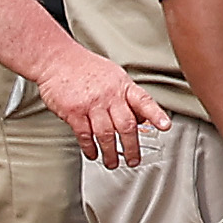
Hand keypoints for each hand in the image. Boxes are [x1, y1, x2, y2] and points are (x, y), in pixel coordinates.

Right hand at [36, 45, 168, 169]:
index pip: (144, 101)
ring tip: (112, 163)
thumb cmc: (86, 68)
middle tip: (134, 160)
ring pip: (106, 134)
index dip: (156, 115)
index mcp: (123, 86)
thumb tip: (142, 118)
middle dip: (131, 147)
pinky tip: (93, 154)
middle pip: (126, 125)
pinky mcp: (73, 112)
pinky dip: (90, 147)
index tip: (165, 126)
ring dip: (110, 152)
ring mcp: (91, 104)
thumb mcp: (115, 76)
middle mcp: (109, 95)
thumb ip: (128, 97)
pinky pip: (84, 135)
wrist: (57, 60)